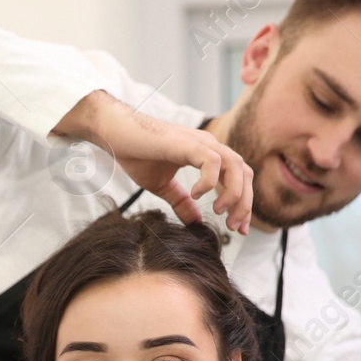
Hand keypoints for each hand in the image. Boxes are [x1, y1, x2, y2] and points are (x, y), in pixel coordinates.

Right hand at [52, 90, 251, 233]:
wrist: (116, 133)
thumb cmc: (136, 153)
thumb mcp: (162, 186)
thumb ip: (181, 202)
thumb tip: (197, 222)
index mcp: (207, 155)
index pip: (238, 177)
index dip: (243, 203)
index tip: (238, 228)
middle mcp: (209, 146)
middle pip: (244, 173)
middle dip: (244, 203)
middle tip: (234, 228)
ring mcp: (200, 142)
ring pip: (235, 165)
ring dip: (232, 193)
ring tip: (218, 211)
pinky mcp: (187, 143)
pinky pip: (211, 161)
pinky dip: (209, 181)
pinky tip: (196, 195)